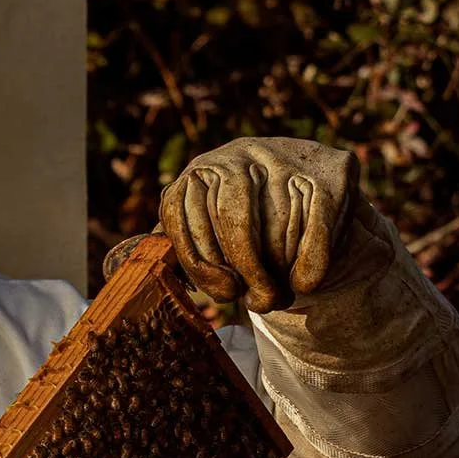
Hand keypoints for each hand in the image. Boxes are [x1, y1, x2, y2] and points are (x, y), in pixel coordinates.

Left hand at [154, 136, 364, 312]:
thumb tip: (128, 266)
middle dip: (247, 271)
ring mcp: (285, 157)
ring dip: (279, 271)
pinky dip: (310, 263)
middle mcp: (238, 154)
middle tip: (257, 303)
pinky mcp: (330, 171)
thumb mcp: (206, 223)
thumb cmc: (246, 220)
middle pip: (234, 220)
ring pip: (277, 226)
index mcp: (200, 170)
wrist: (308, 185)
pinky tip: (304, 284)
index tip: (224, 294)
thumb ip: (176, 242)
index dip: (202, 263)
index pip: (181, 214)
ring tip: (279, 293)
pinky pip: (316, 225)